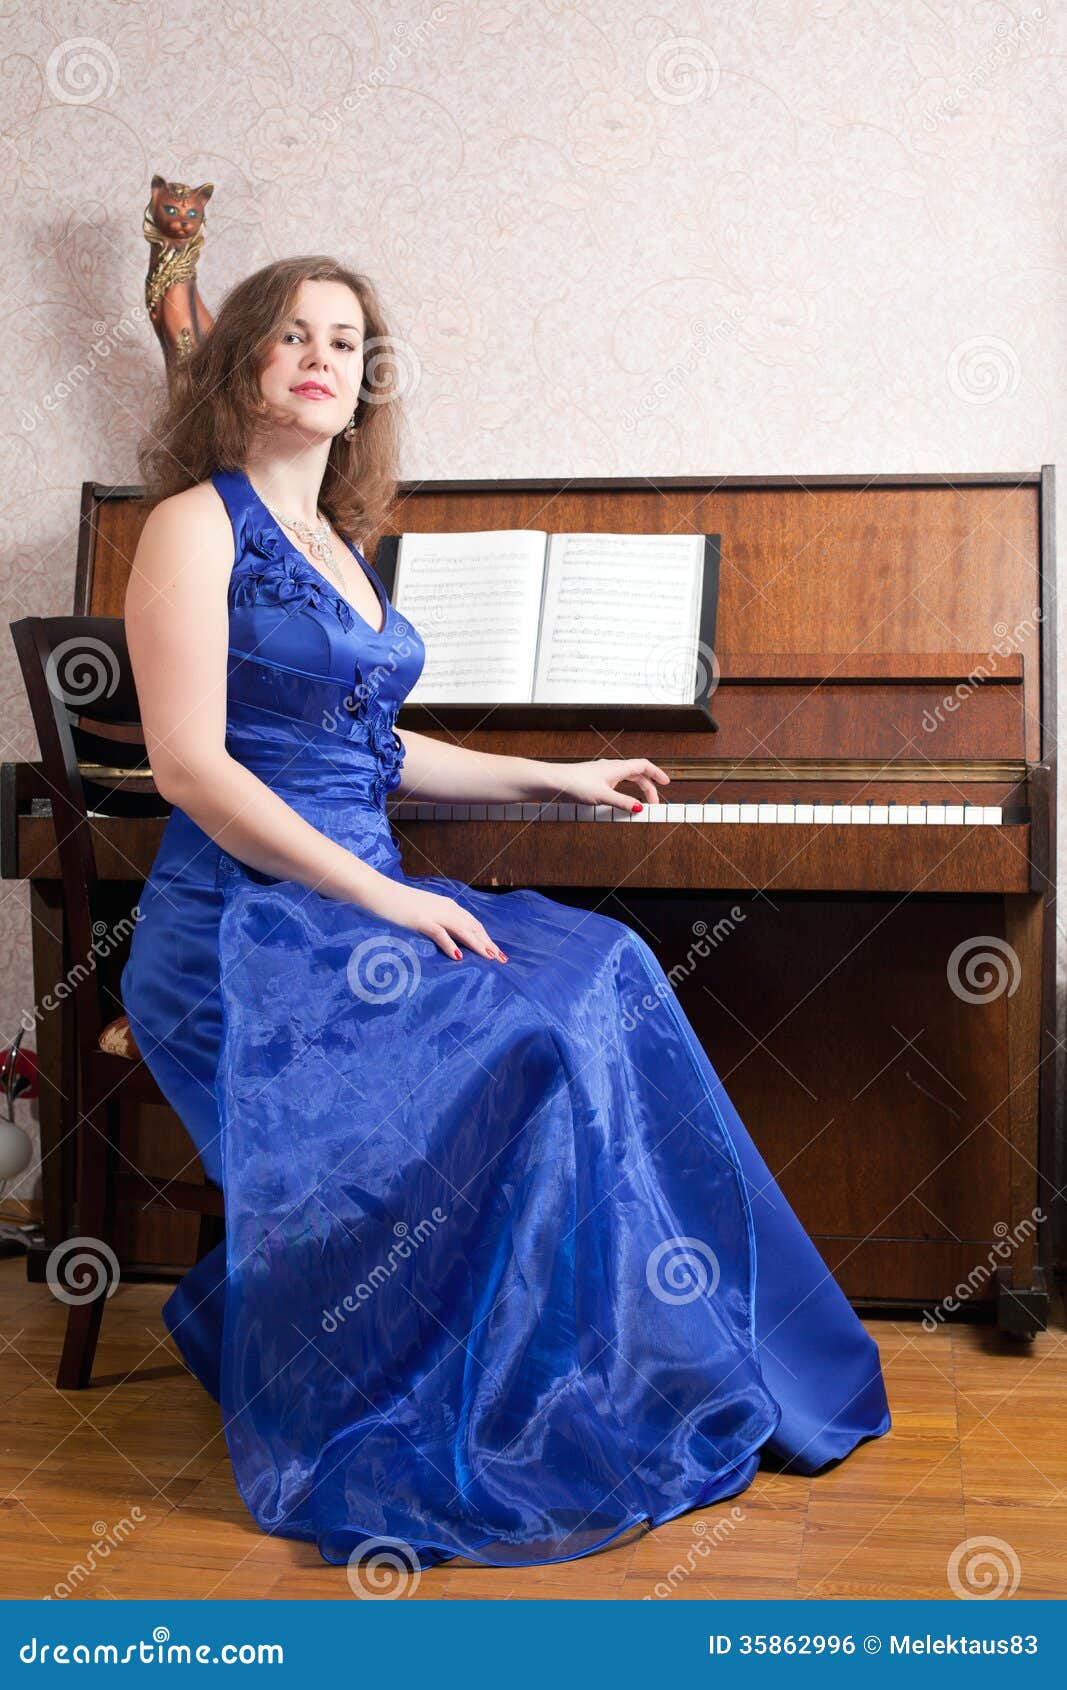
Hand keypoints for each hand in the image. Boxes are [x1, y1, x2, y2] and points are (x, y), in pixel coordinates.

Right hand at [357, 876, 506, 963]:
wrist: (378, 892)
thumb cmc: (399, 905)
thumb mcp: (423, 913)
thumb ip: (438, 923)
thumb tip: (449, 939)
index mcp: (448, 906)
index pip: (473, 924)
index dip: (486, 938)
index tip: (497, 952)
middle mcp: (446, 908)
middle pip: (473, 927)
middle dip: (488, 943)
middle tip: (501, 959)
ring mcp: (434, 913)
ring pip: (462, 930)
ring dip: (477, 944)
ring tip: (489, 958)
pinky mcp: (421, 919)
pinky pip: (440, 933)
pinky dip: (450, 945)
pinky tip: (459, 957)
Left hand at [558, 757, 669, 812]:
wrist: (554, 781)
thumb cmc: (575, 784)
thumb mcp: (603, 796)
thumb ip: (622, 802)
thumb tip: (639, 808)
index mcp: (617, 768)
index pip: (644, 766)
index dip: (657, 773)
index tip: (667, 783)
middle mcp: (611, 768)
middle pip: (637, 774)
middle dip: (648, 788)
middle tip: (654, 804)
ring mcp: (603, 774)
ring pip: (626, 779)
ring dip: (636, 790)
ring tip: (640, 805)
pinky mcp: (595, 780)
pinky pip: (616, 784)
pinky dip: (624, 792)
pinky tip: (620, 801)